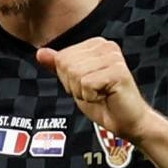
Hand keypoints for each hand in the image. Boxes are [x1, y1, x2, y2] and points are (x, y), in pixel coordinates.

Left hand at [36, 37, 155, 142]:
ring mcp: (114, 57)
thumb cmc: (104, 102)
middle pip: (66, 65)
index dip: (68, 79)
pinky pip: (86, 84)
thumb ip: (59, 66)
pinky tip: (106, 96)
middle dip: (74, 85)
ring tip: (100, 94)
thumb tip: (40, 52)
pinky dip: (91, 97)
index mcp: (95, 44)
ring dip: (83, 92)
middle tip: (94, 92)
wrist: (127, 122)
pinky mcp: (118, 71)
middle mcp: (106, 46)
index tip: (87, 86)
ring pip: (75, 74)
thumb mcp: (75, 82)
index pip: (61, 58)